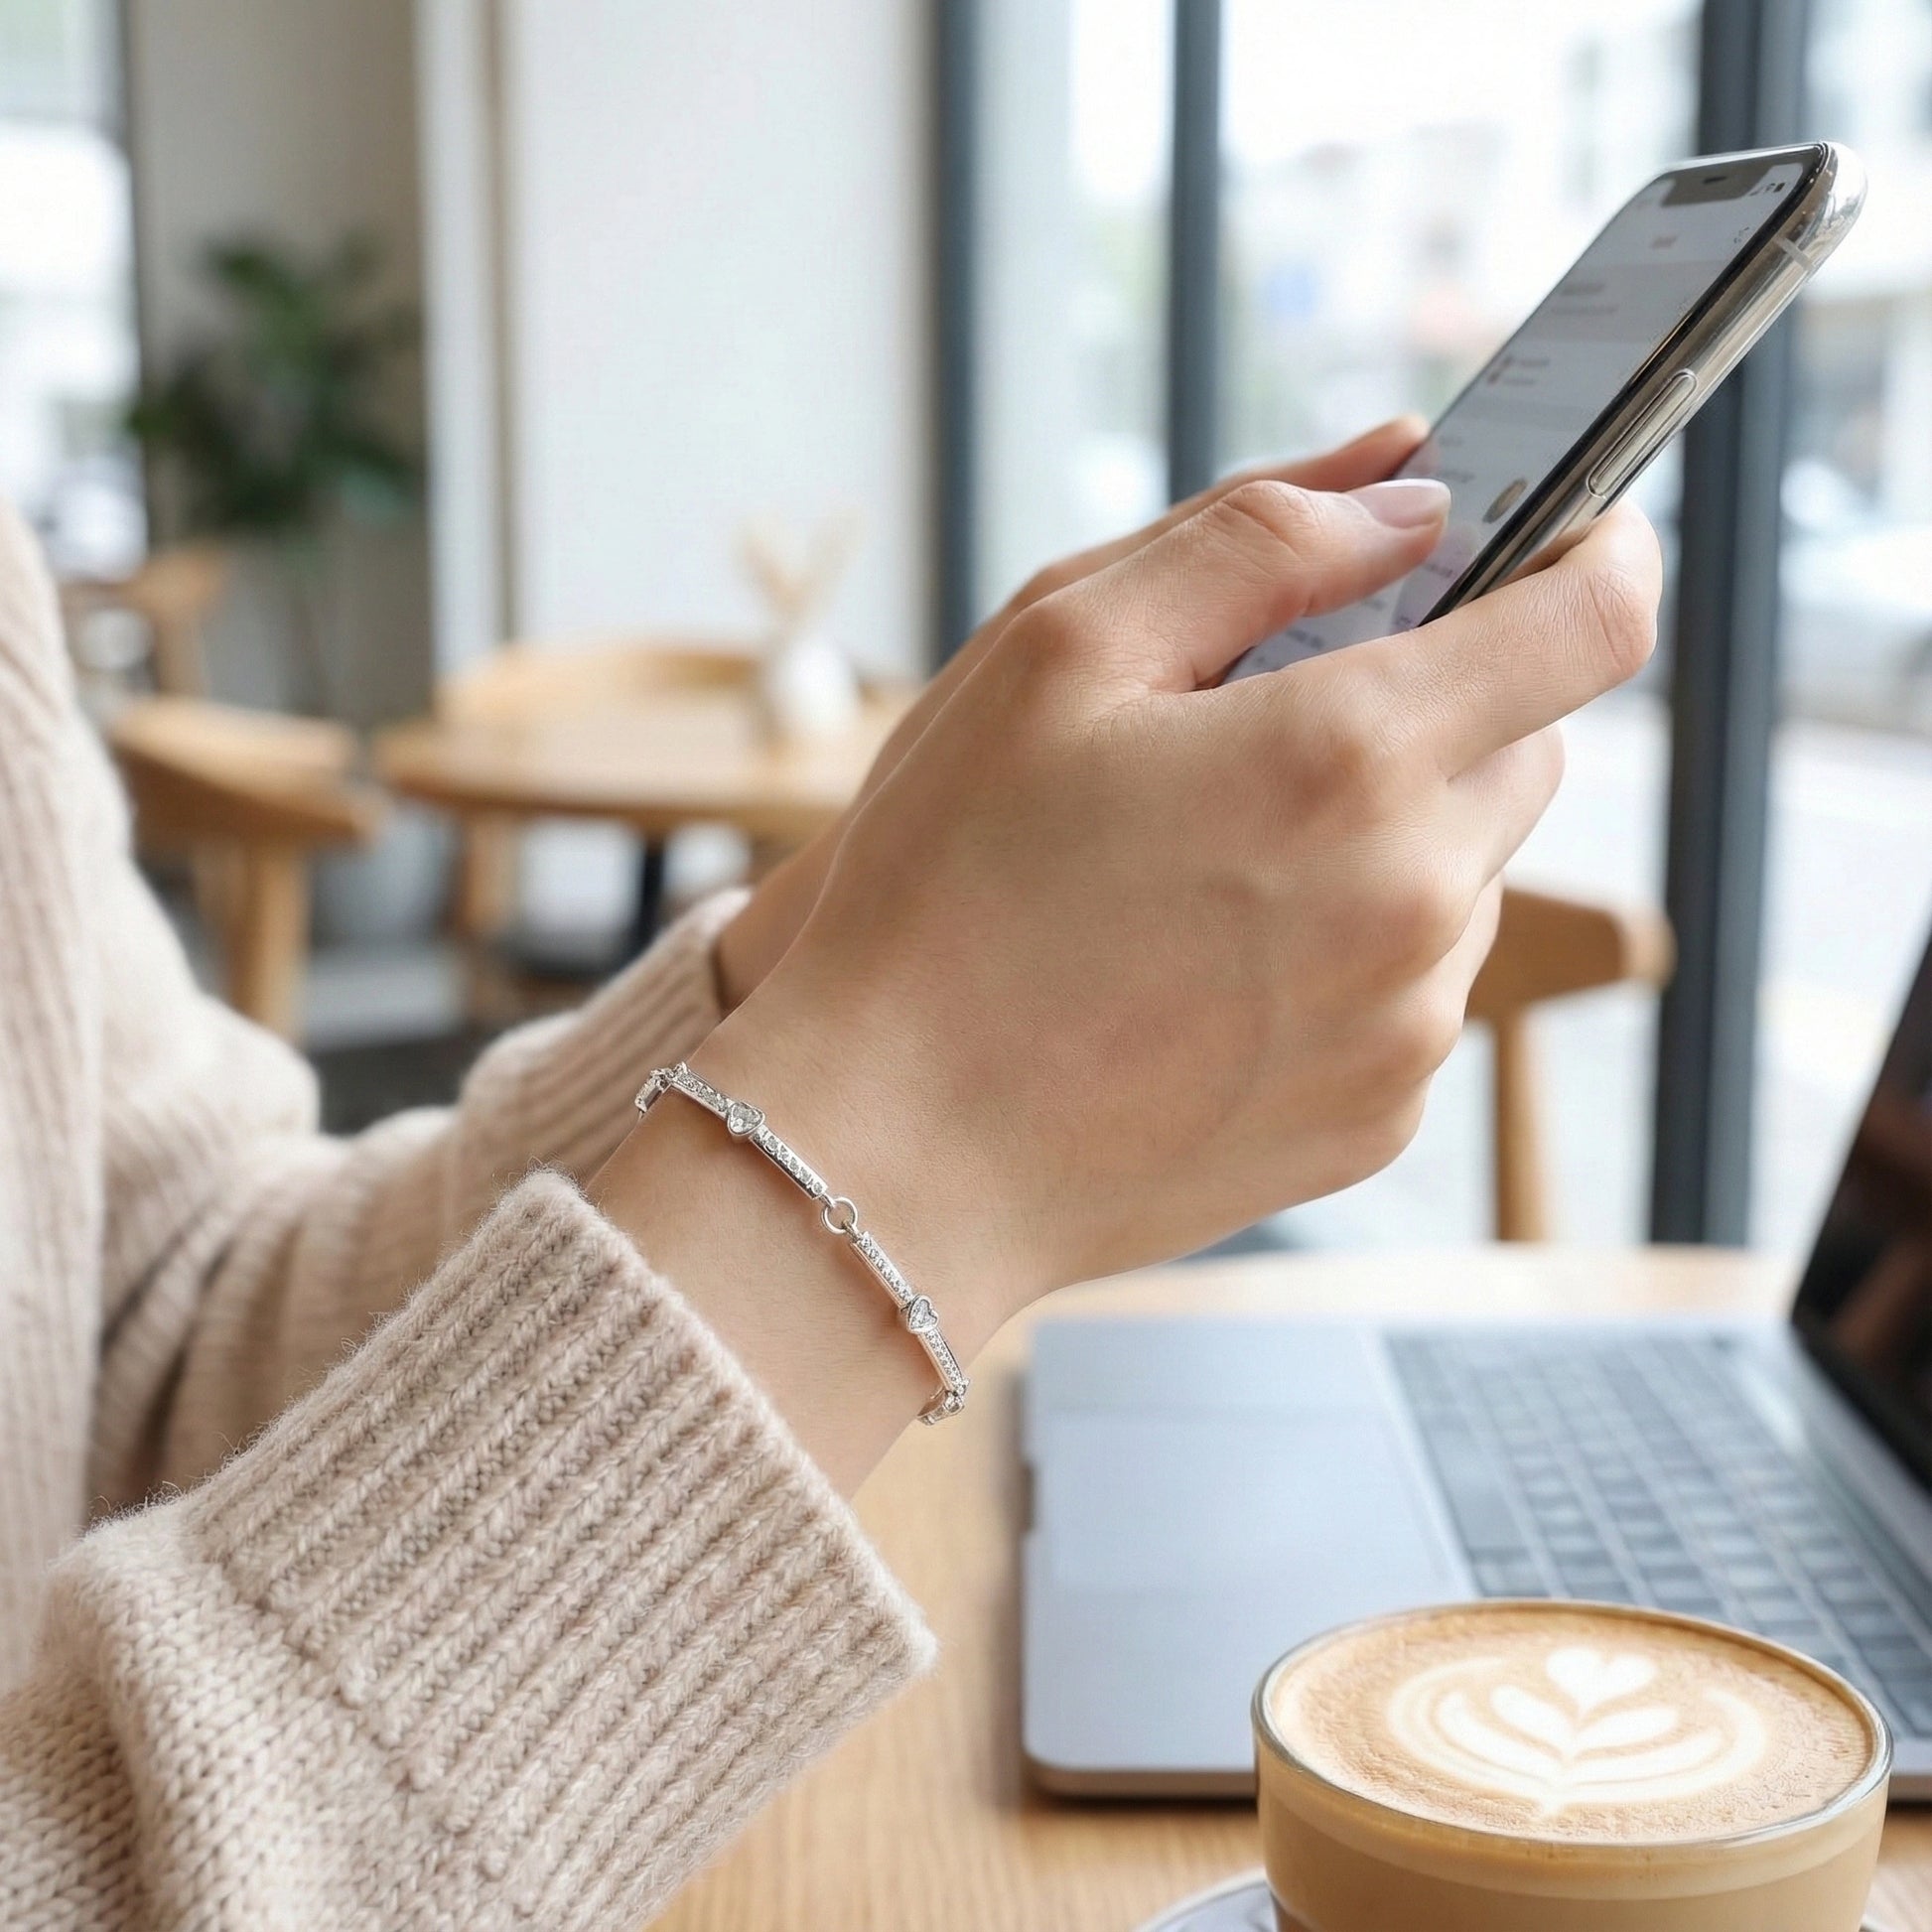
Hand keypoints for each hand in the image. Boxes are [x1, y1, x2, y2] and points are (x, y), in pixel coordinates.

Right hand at [694, 488, 1659, 1332]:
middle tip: (1272, 721)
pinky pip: (1415, 988)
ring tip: (1207, 868)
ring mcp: (1406, 1028)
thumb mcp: (1055, 649)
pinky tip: (1209, 967)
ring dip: (1386, 831)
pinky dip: (1352, 947)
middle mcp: (1415, 900)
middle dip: (1438, 703)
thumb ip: (1256, 539)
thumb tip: (1410, 496)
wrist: (891, 1153)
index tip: (1565, 532)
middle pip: (1527, 746)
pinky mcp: (1379, 1119)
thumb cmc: (946, 891)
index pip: (1592, 622)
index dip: (1595, 551)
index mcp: (1349, 757)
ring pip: (1467, 871)